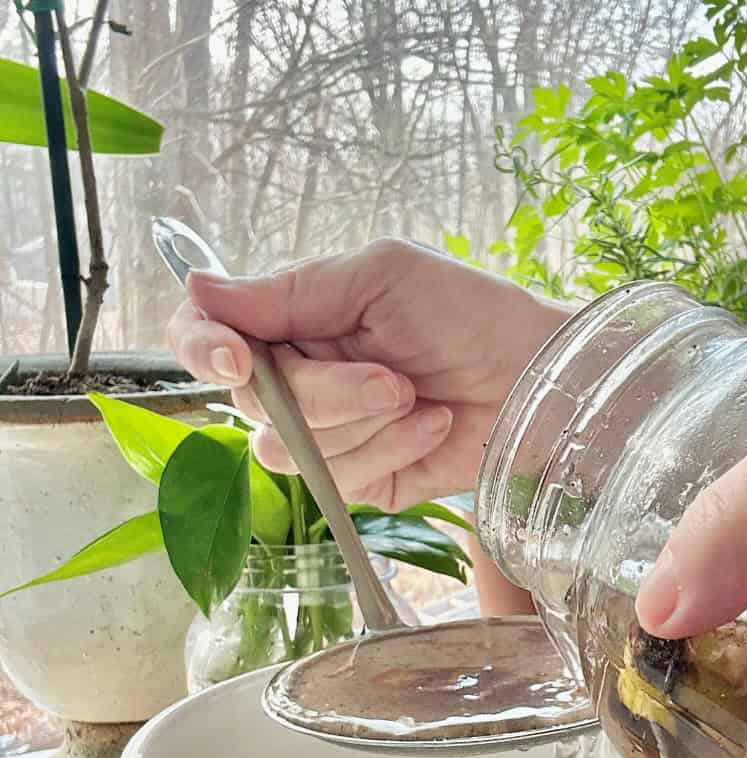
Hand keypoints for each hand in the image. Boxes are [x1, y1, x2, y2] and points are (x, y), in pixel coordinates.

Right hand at [167, 239, 566, 508]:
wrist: (538, 379)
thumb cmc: (469, 312)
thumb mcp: (380, 276)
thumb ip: (290, 289)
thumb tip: (198, 286)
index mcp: (292, 320)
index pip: (205, 335)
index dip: (204, 349)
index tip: (239, 358)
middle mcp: (298, 379)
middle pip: (252, 403)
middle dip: (326, 393)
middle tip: (395, 376)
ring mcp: (328, 435)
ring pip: (288, 451)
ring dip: (363, 424)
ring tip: (419, 398)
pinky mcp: (360, 481)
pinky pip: (336, 482)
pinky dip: (389, 452)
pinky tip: (432, 426)